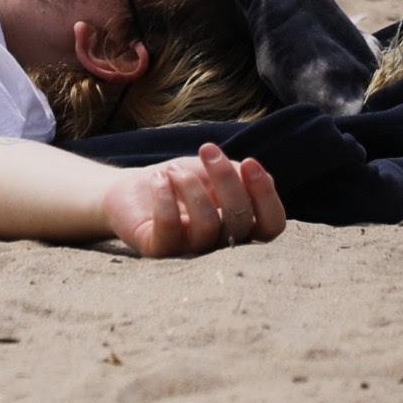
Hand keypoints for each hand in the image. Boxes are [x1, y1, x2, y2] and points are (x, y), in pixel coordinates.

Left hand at [101, 144, 286, 257]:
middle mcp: (219, 246)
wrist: (132, 190)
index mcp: (240, 227)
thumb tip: (267, 179)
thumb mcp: (212, 172)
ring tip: (174, 168)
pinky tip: (158, 178)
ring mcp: (190, 252)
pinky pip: (169, 227)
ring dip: (191, 185)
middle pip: (241, 221)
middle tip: (206, 150)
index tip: (249, 162)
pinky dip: (164, 195)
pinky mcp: (158, 251)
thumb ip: (239, 177)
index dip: (266, 196)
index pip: (271, 226)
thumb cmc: (180, 181)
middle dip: (226, 178)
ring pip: (208, 225)